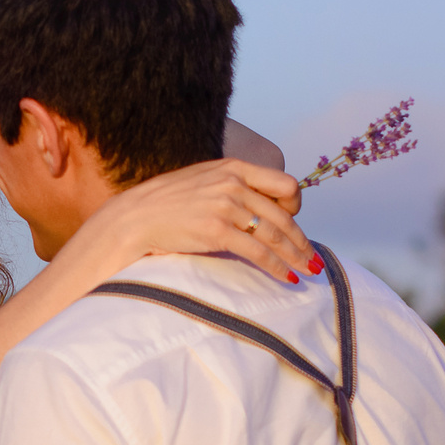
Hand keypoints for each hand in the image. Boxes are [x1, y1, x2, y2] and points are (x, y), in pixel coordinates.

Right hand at [50, 157, 317, 288]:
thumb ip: (230, 186)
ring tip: (307, 271)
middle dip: (301, 240)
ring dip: (295, 256)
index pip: (284, 183)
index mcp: (232, 167)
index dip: (295, 205)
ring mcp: (225, 206)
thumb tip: (255, 208)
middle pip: (283, 214)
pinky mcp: (217, 230)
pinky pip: (258, 251)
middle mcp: (233, 183)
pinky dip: (277, 267)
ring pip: (275, 234)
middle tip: (311, 259)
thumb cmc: (164, 204)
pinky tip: (287, 277)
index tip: (294, 222)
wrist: (133, 217)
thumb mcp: (201, 180)